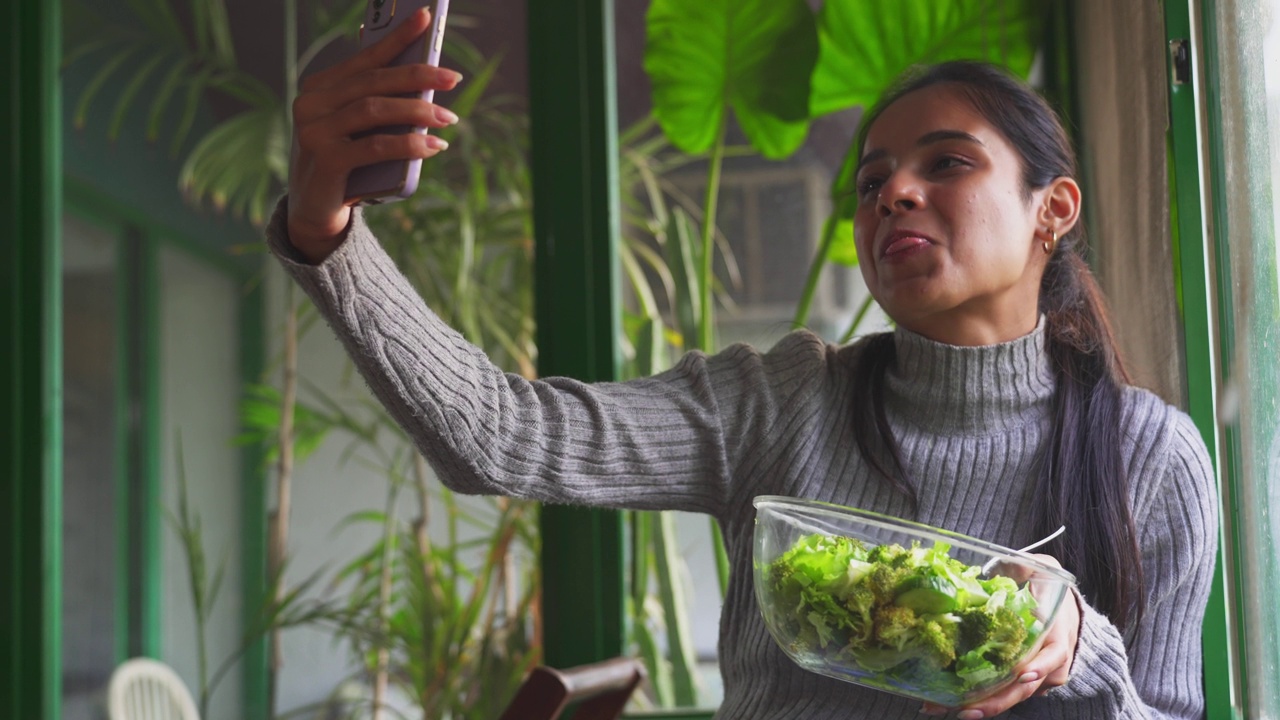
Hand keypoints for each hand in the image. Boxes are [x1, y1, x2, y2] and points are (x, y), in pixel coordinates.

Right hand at [287, 6, 461, 261]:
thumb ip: (379, 105)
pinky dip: (407, 143)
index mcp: (320, 88)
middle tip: (453, 77)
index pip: (365, 57)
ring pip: (373, 110)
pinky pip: (374, 146)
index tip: (427, 17)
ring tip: (449, 116)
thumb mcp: (361, 131)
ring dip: (417, 110)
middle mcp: (311, 104)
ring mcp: (314, 132)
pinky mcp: (325, 161)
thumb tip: (426, 81)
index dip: (397, 37)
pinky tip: (432, 145)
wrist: (316, 213)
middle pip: (372, 81)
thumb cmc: (347, 166)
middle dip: (417, 75)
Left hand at [920, 553, 1080, 718]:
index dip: (1039, 666)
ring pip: (1015, 696)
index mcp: (1057, 633)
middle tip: (967, 709)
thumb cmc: (1050, 587)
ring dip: (985, 707)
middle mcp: (1051, 661)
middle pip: (1026, 687)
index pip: (1052, 654)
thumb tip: (992, 568)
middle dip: (997, 701)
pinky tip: (953, 705)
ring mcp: (1041, 676)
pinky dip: (984, 702)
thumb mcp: (1041, 569)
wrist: (1068, 608)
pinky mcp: (1028, 682)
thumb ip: (1021, 567)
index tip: (1022, 674)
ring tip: (954, 711)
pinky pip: (1008, 695)